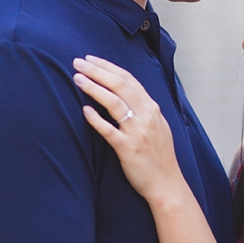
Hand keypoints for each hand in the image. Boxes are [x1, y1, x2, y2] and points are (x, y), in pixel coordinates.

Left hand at [72, 56, 180, 201]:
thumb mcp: (156, 125)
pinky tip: (84, 110)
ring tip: (77, 78)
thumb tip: (123, 93)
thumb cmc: (158, 155)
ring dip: (94, 87)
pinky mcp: (128, 149)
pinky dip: (96, 119)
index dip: (107, 67)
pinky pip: (110, 131)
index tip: (90, 59)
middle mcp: (146, 116)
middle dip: (97, 71)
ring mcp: (137, 132)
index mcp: (151, 108)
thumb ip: (142, 109)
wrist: (167, 183)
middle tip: (77, 62)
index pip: (128, 79)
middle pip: (119, 85)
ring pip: (114, 103)